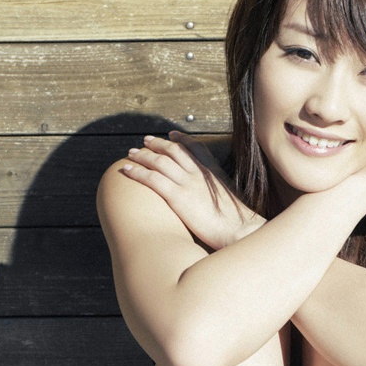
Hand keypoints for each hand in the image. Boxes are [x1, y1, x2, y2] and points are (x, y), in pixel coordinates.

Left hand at [120, 134, 262, 249]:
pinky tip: (126, 170)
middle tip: (145, 141)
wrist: (239, 230)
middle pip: (174, 151)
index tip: (173, 135)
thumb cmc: (238, 224)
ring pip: (160, 161)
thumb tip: (217, 204)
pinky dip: (137, 172)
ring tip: (131, 153)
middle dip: (158, 144)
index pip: (196, 148)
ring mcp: (188, 183)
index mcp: (214, 173)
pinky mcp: (178, 196)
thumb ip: (221, 196)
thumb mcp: (233, 201)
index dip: (183, 140)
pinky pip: (152, 179)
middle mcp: (199, 173)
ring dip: (143, 156)